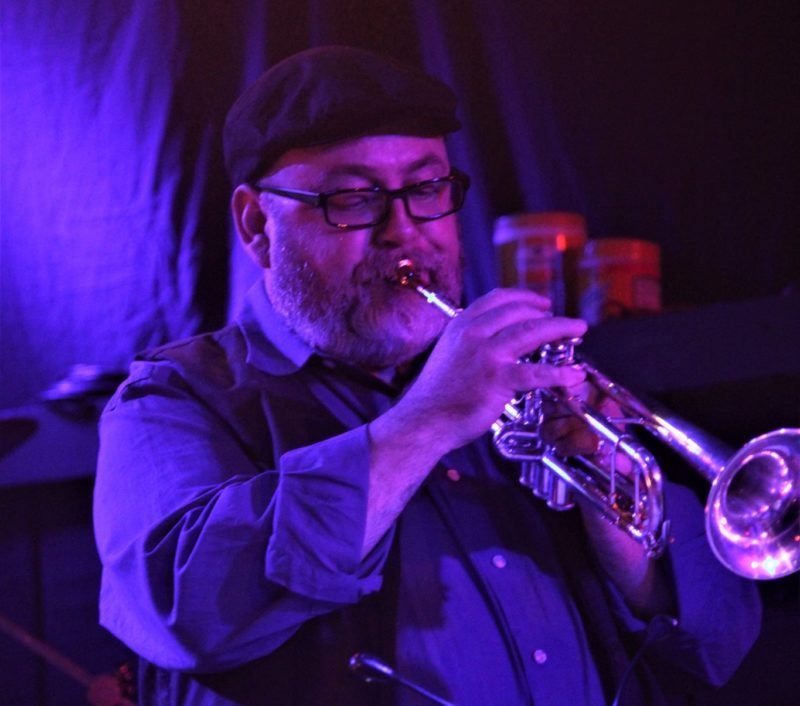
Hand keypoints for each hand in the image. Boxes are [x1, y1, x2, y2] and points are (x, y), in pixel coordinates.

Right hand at [394, 288, 587, 452]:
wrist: (424, 419)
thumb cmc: (437, 393)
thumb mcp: (449, 352)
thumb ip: (471, 341)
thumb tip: (499, 339)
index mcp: (462, 325)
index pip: (498, 298)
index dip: (525, 298)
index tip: (541, 303)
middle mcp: (474, 333)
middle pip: (520, 312)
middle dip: (548, 314)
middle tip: (565, 321)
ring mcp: (487, 355)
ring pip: (532, 332)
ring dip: (560, 328)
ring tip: (577, 330)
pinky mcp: (498, 380)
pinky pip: (536, 372)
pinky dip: (559, 373)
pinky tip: (574, 375)